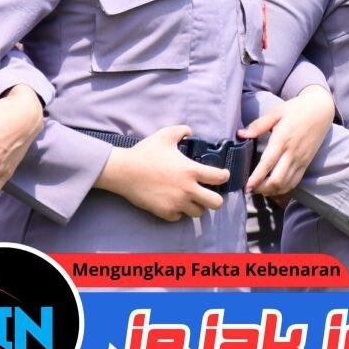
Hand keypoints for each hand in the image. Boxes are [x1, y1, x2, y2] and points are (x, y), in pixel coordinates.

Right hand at [95, 125, 228, 221]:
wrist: (123, 171)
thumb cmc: (145, 152)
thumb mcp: (165, 135)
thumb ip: (182, 130)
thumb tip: (190, 131)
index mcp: (191, 171)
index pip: (219, 178)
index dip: (224, 176)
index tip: (221, 175)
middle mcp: (187, 189)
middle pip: (216, 203)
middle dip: (216, 198)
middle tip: (209, 192)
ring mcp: (176, 203)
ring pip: (199, 213)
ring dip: (198, 206)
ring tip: (192, 198)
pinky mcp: (164, 212)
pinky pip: (179, 217)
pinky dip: (180, 212)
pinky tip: (176, 203)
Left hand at [239, 85, 334, 195]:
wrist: (321, 110)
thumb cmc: (296, 109)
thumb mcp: (276, 112)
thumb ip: (258, 125)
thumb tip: (241, 134)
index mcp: (282, 139)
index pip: (268, 163)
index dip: (256, 178)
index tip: (246, 186)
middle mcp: (292, 153)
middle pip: (277, 180)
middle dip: (261, 188)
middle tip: (249, 188)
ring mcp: (300, 160)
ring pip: (285, 184)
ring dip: (271, 190)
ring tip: (259, 189)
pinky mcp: (306, 163)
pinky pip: (295, 181)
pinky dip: (283, 188)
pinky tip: (274, 187)